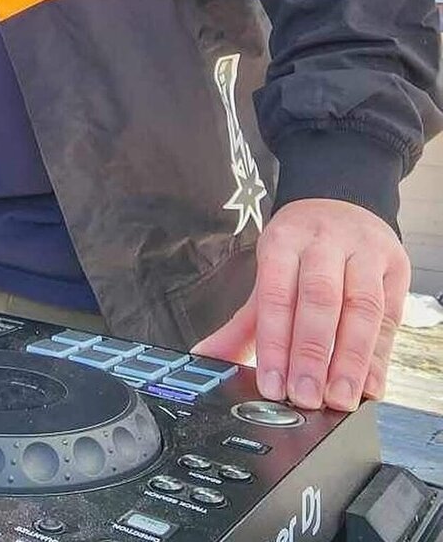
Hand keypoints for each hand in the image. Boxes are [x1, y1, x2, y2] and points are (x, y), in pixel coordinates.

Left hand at [193, 198, 408, 411]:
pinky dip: (379, 356)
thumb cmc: (301, 250)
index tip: (272, 384)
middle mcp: (325, 241)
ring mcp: (365, 251)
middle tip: (306, 396)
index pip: (277, 293)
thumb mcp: (270, 274)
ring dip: (350, 360)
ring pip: (362, 308)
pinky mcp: (395, 268)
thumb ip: (243, 323)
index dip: (274, 342)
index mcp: (285, 239)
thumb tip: (207, 358)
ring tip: (339, 398)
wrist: (343, 203)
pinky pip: (390, 317)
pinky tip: (369, 386)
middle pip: (320, 298)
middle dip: (311, 352)